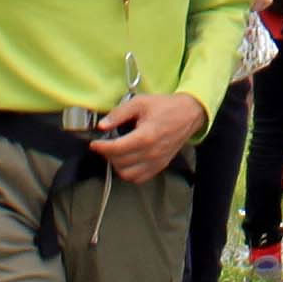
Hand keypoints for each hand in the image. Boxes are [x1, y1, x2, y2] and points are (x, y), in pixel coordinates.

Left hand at [93, 89, 211, 182]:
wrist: (188, 114)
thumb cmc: (165, 107)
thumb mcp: (140, 103)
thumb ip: (119, 114)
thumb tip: (102, 125)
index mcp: (145, 136)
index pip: (117, 149)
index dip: (101, 147)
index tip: (94, 143)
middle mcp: (151, 153)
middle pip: (120, 162)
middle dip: (108, 154)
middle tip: (105, 144)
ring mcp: (156, 162)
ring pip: (127, 174)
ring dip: (117, 165)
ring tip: (116, 153)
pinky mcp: (160, 166)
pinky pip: (139, 178)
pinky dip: (129, 173)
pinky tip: (127, 161)